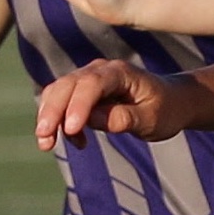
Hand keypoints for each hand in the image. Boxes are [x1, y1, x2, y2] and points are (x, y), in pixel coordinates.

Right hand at [36, 62, 196, 152]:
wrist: (169, 102)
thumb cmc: (164, 110)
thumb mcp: (152, 119)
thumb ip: (125, 118)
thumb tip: (93, 120)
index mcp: (120, 72)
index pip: (92, 84)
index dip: (79, 105)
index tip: (71, 129)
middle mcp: (100, 70)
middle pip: (68, 85)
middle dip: (53, 111)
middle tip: (44, 138)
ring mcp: (88, 79)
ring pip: (58, 92)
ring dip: (48, 117)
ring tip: (46, 144)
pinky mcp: (82, 92)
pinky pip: (61, 102)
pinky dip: (58, 121)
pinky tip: (77, 142)